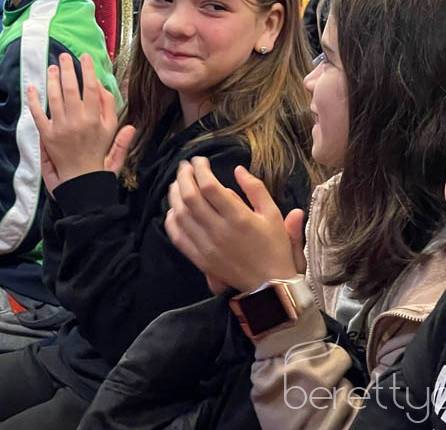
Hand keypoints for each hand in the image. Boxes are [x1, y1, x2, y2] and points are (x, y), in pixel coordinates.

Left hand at [26, 53, 130, 193]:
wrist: (83, 181)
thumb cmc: (98, 154)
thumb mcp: (111, 132)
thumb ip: (110, 108)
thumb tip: (103, 86)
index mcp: (95, 119)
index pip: (91, 88)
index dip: (88, 70)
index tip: (85, 57)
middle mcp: (77, 121)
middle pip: (71, 88)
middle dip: (67, 69)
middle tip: (64, 56)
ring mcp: (61, 128)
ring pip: (55, 97)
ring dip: (52, 79)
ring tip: (52, 67)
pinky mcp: (47, 136)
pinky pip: (38, 115)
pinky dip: (33, 100)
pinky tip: (31, 87)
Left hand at [165, 161, 301, 294]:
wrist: (271, 285)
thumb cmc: (274, 247)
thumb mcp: (273, 214)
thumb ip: (255, 189)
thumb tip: (238, 169)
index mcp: (239, 218)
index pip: (209, 187)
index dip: (200, 169)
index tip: (199, 160)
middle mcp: (219, 231)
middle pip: (190, 197)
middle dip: (184, 176)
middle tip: (185, 167)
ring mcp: (207, 246)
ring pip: (180, 215)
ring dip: (175, 195)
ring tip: (178, 183)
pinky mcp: (200, 259)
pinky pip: (178, 237)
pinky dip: (172, 220)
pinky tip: (175, 209)